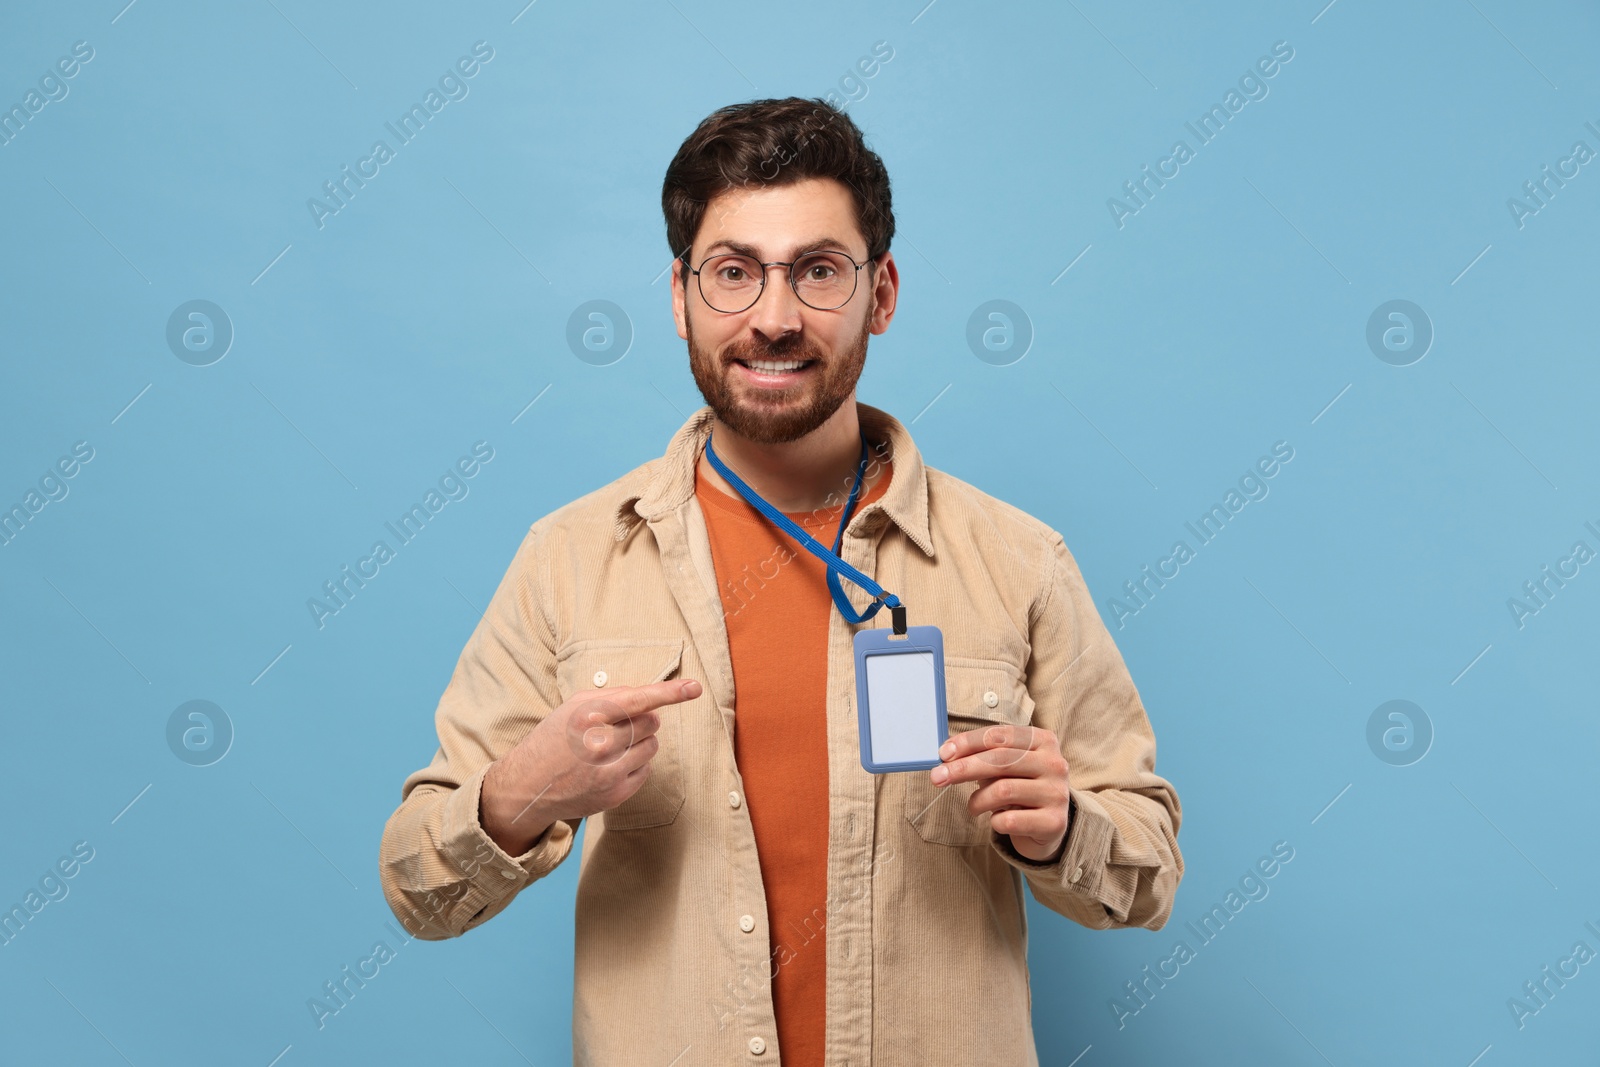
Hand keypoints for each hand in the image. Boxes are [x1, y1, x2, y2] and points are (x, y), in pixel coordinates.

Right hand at [480, 678, 702, 855]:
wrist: (528, 786)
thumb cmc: (553, 739)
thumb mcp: (572, 707)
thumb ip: (610, 698)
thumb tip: (649, 698)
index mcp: (588, 716)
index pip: (638, 700)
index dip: (670, 692)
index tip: (695, 687)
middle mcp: (599, 744)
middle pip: (651, 722)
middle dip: (642, 720)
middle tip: (618, 726)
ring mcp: (608, 772)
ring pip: (652, 746)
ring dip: (641, 742)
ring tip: (614, 746)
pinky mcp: (615, 794)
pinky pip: (645, 770)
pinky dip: (635, 764)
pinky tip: (612, 765)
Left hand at [930, 724, 1070, 861]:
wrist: (1049, 826)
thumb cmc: (1021, 787)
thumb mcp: (1006, 766)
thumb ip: (983, 756)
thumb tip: (946, 755)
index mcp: (1043, 740)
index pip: (999, 735)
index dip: (968, 742)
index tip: (943, 753)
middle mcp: (1054, 763)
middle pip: (1000, 760)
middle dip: (963, 769)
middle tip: (937, 777)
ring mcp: (1057, 793)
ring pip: (1003, 790)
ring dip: (977, 800)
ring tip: (973, 806)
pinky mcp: (1054, 822)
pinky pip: (1010, 820)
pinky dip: (994, 822)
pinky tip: (996, 820)